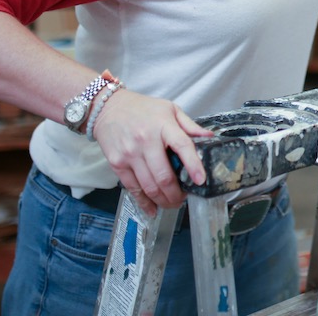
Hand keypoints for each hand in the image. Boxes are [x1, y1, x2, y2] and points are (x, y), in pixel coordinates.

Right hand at [92, 89, 212, 215]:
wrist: (108, 108)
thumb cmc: (142, 108)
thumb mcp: (170, 109)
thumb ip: (189, 125)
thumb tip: (209, 136)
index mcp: (163, 126)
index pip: (182, 146)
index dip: (193, 165)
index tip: (200, 180)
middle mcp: (146, 141)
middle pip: (163, 175)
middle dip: (176, 193)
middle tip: (184, 199)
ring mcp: (130, 154)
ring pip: (149, 186)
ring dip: (162, 200)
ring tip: (172, 204)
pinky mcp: (117, 164)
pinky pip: (132, 188)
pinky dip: (144, 202)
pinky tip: (152, 208)